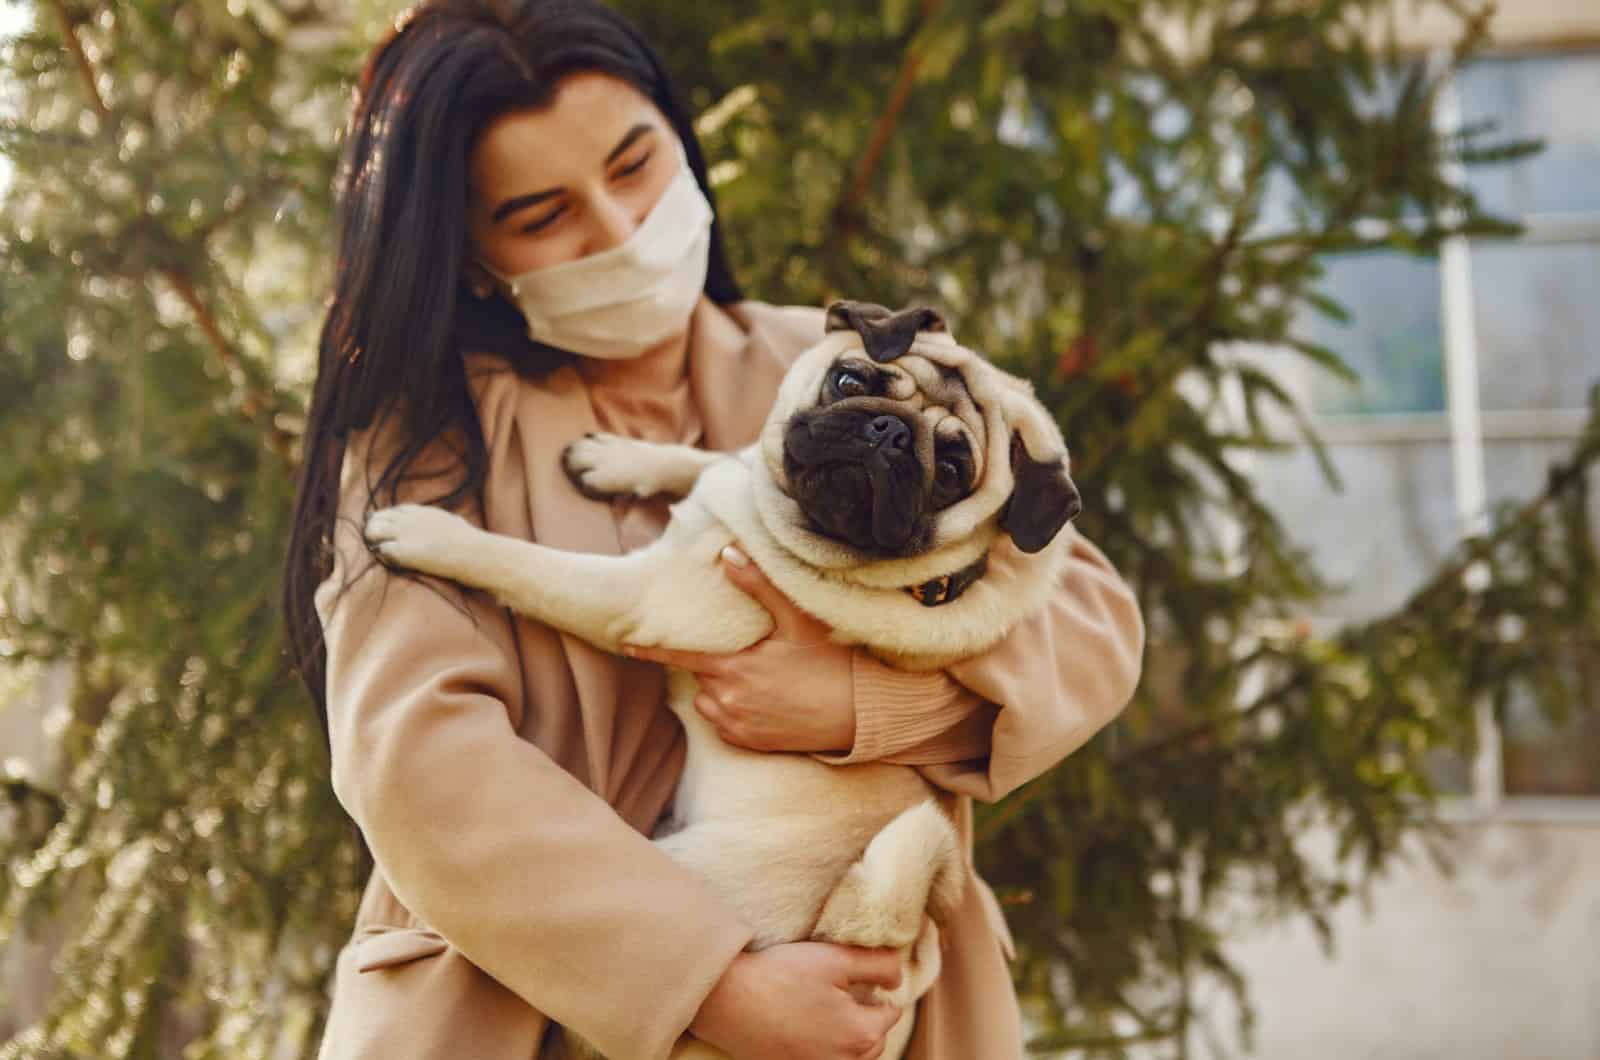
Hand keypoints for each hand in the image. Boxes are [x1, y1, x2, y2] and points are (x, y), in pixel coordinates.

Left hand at [624, 547, 856, 753]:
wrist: (859, 715)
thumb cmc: (830, 665)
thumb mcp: (797, 621)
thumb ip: (760, 587)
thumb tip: (729, 554)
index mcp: (734, 669)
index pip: (681, 659)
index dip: (651, 651)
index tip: (625, 646)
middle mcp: (729, 701)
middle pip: (701, 678)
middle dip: (716, 665)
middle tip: (750, 656)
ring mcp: (738, 726)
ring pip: (709, 702)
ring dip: (721, 690)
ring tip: (758, 680)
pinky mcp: (750, 744)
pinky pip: (724, 724)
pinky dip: (732, 712)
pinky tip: (762, 702)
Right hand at [690, 941, 904, 1058]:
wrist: (726, 999)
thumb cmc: (781, 975)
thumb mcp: (836, 958)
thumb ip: (879, 965)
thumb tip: (898, 978)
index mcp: (860, 1035)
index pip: (891, 1013)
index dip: (878, 989)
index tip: (857, 976)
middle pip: (873, 1041)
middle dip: (866, 1017)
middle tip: (842, 991)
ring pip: (851, 1057)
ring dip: (847, 1038)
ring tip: (825, 1011)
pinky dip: (823, 1050)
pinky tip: (805, 1027)